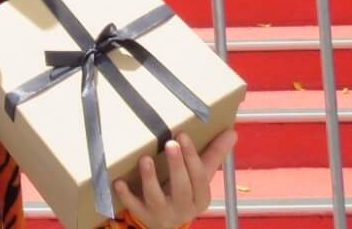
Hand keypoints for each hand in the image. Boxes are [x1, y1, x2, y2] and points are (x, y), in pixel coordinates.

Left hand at [114, 130, 236, 228]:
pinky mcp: (143, 216)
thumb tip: (232, 132)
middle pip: (182, 188)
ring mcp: (162, 213)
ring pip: (157, 198)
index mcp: (200, 197)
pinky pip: (134, 206)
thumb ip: (213, 154)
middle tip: (170, 143)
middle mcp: (184, 208)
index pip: (200, 178)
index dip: (192, 156)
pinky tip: (119, 181)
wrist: (167, 224)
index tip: (182, 134)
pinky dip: (126, 195)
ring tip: (145, 158)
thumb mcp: (199, 177)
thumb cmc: (185, 192)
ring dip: (150, 178)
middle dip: (177, 165)